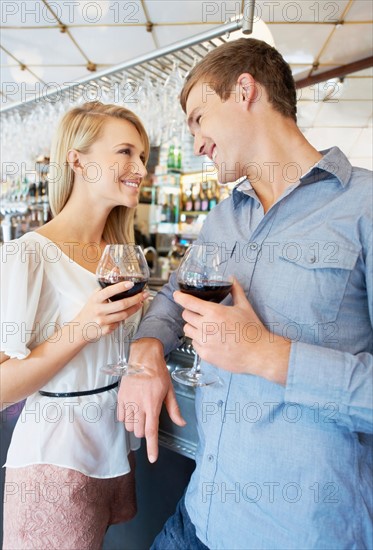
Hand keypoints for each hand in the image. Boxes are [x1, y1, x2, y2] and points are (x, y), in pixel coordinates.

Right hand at [74, 282, 147, 341]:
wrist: (80, 328)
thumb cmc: (90, 309)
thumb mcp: (95, 295)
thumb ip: (107, 284)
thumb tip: (116, 269)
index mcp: (96, 299)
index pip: (109, 291)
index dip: (121, 287)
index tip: (131, 283)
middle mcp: (99, 310)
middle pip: (122, 304)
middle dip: (136, 299)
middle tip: (144, 294)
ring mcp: (102, 321)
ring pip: (124, 315)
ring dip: (135, 308)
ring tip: (140, 303)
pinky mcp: (106, 330)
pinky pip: (120, 323)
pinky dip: (125, 318)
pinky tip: (128, 313)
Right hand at [117, 338, 185, 461]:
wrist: (143, 357)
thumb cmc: (158, 372)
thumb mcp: (170, 390)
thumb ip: (174, 409)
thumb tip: (181, 423)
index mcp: (153, 405)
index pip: (151, 431)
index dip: (152, 447)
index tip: (153, 459)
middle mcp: (139, 405)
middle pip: (139, 431)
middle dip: (143, 431)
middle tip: (148, 419)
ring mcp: (128, 401)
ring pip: (129, 426)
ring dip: (134, 425)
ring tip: (140, 413)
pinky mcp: (120, 397)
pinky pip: (120, 417)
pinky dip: (126, 418)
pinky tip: (132, 409)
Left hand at [173, 280, 289, 384]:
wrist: (258, 353)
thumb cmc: (252, 330)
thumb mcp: (244, 306)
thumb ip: (235, 290)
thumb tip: (231, 278)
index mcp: (214, 312)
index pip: (189, 302)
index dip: (180, 297)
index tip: (177, 295)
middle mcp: (206, 326)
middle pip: (186, 315)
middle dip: (191, 312)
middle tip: (201, 314)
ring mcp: (204, 341)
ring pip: (187, 330)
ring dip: (193, 326)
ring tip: (207, 328)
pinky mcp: (205, 354)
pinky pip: (193, 343)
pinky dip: (199, 340)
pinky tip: (211, 340)